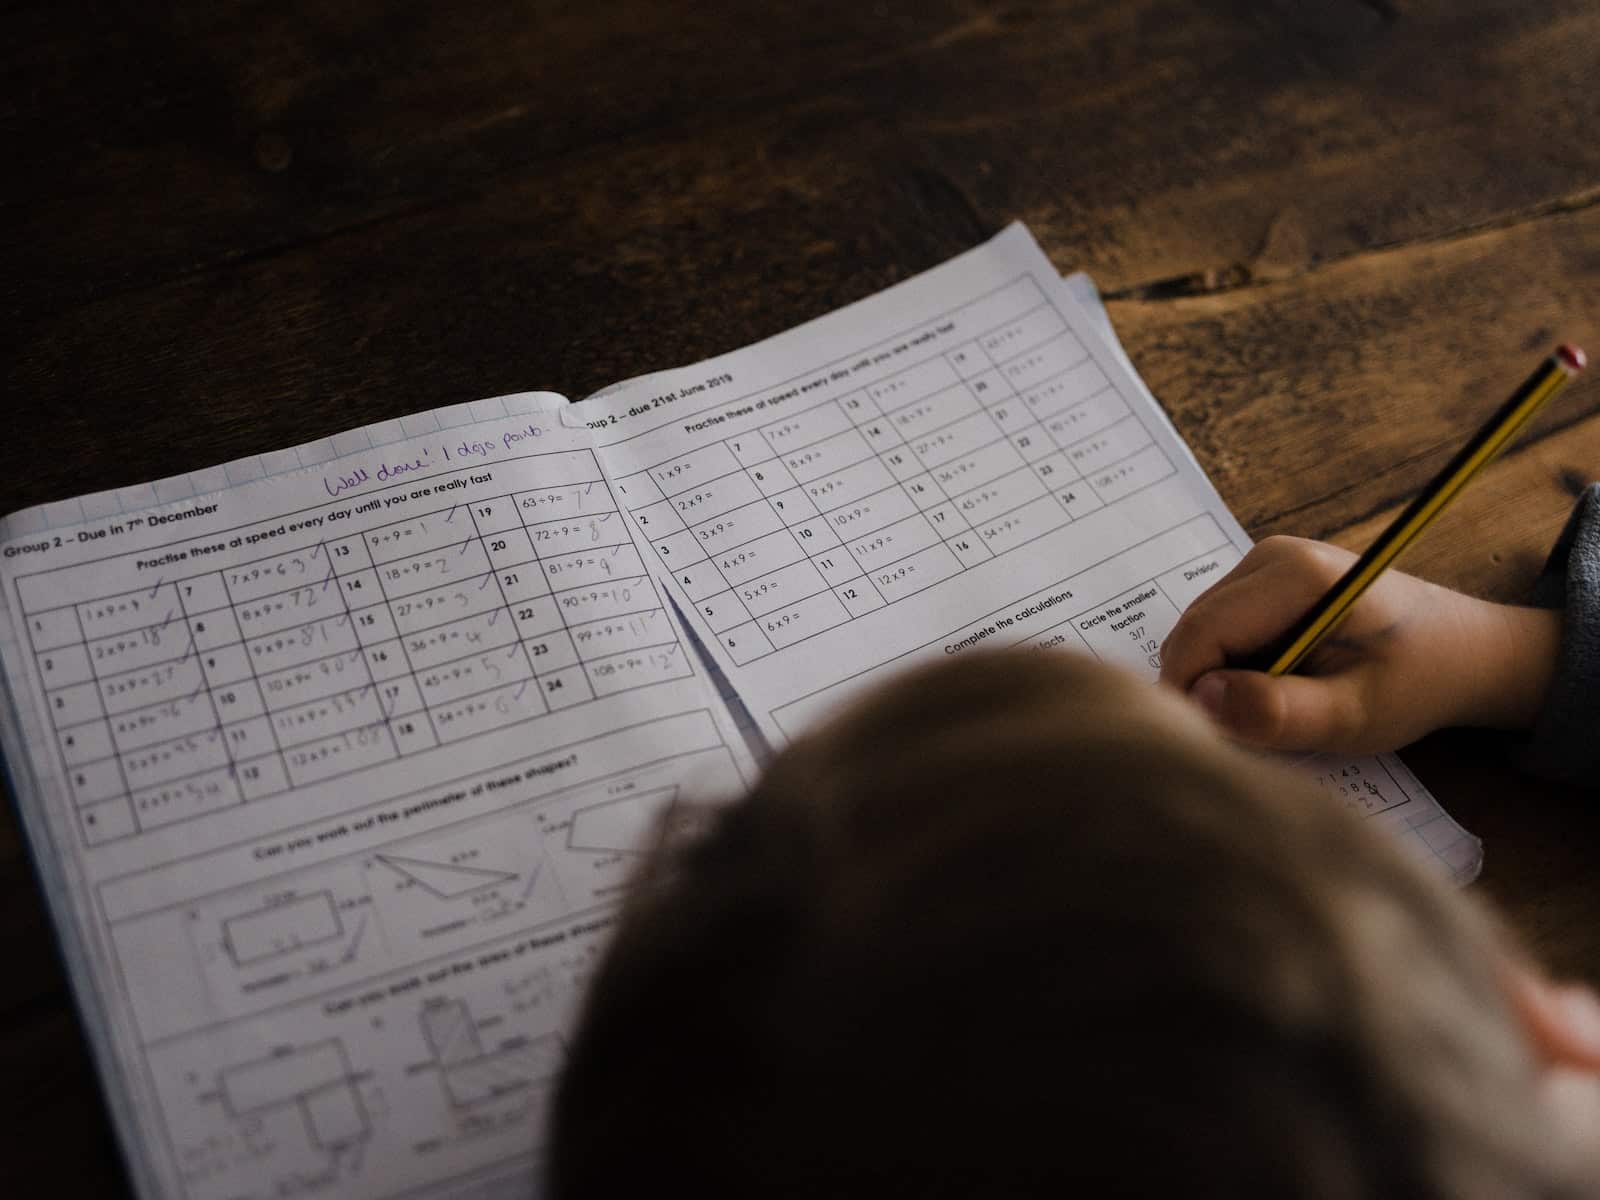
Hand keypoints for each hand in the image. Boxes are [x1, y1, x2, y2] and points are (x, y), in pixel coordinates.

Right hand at [1158, 536, 1561, 753]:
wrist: (1463, 651)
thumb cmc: (1418, 683)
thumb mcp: (1355, 715)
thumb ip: (1280, 712)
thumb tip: (1202, 701)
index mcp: (1295, 574)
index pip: (1199, 635)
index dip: (1192, 695)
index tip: (1219, 744)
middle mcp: (1269, 555)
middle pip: (1194, 633)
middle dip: (1209, 689)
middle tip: (1258, 733)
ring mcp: (1264, 563)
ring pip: (1201, 636)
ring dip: (1223, 681)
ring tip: (1281, 706)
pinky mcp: (1264, 581)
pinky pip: (1220, 632)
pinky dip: (1235, 669)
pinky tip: (1282, 684)